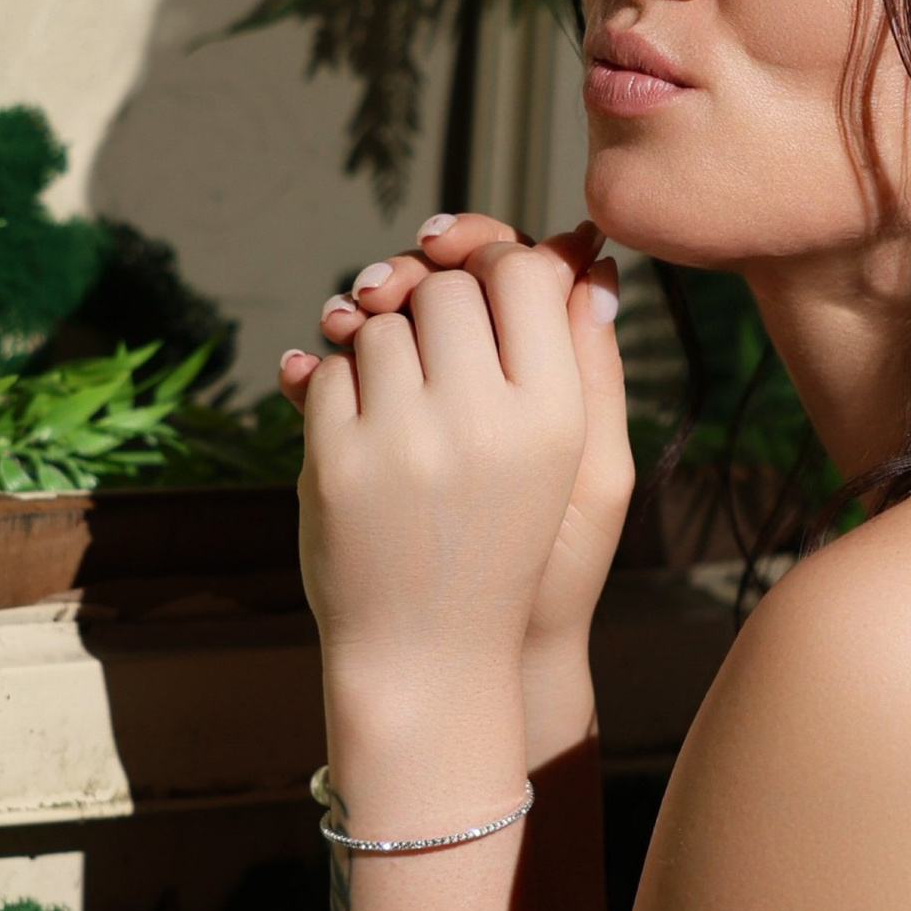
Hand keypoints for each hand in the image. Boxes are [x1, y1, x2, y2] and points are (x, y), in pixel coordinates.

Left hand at [281, 216, 633, 676]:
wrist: (431, 656)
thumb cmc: (510, 545)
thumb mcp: (576, 466)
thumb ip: (582, 359)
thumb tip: (582, 254)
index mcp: (555, 415)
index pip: (523, 272)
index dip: (496, 258)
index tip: (480, 278)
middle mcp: (484, 419)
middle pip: (447, 288)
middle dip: (435, 304)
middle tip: (436, 344)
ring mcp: (404, 439)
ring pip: (382, 322)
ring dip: (383, 344)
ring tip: (404, 399)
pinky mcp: (337, 460)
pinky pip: (328, 368)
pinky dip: (337, 388)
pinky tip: (364, 432)